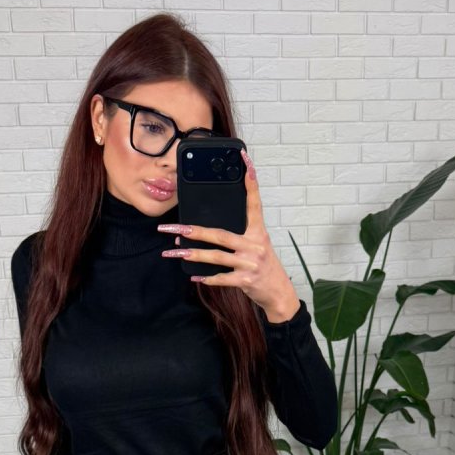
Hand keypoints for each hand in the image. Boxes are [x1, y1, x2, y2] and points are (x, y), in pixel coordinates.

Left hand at [157, 151, 301, 322]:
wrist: (279, 293)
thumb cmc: (263, 267)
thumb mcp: (257, 246)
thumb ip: (238, 237)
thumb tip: (203, 233)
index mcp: (258, 232)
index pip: (254, 203)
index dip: (251, 181)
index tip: (245, 160)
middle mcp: (255, 244)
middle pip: (220, 234)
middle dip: (195, 231)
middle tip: (175, 228)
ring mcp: (250, 263)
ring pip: (216, 256)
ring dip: (194, 255)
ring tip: (175, 252)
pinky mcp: (246, 280)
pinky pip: (222, 278)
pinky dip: (207, 278)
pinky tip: (194, 276)